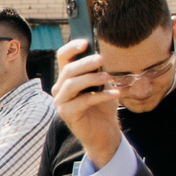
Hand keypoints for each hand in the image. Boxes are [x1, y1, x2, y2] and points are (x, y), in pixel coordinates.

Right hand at [52, 37, 124, 166]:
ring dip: (91, 78)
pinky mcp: (67, 114)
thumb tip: (100, 57)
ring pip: (71, 84)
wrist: (104, 132)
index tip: (86, 43)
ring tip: (107, 77)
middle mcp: (59, 89)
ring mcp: (61, 102)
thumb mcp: (101, 85)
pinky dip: (101, 96)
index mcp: (66, 78)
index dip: (71, 48)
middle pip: (68, 70)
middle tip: (101, 59)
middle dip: (85, 63)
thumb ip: (97, 72)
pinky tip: (116, 94)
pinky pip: (83, 101)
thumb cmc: (102, 106)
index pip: (62, 57)